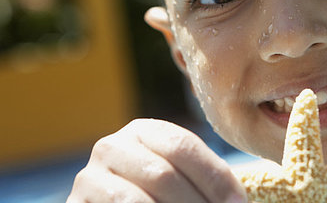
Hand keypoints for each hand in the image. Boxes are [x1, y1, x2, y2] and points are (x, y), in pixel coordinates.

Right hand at [67, 119, 246, 202]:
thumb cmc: (159, 197)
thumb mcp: (179, 181)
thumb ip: (205, 182)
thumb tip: (238, 202)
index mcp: (143, 131)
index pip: (184, 147)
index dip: (215, 178)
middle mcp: (112, 146)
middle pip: (163, 174)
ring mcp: (88, 176)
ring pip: (138, 201)